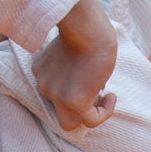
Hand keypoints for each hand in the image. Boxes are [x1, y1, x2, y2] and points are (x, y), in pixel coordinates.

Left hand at [31, 0, 117, 130]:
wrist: (85, 29)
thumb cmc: (83, 32)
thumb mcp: (69, 53)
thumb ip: (71, 71)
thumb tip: (89, 85)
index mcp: (39, 71)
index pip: (53, 91)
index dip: (72, 89)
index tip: (87, 80)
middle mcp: (42, 84)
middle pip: (59, 108)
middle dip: (77, 104)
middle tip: (95, 92)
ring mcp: (55, 94)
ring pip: (69, 122)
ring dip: (89, 113)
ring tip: (104, 97)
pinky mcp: (73, 100)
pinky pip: (89, 120)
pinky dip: (103, 113)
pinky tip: (111, 97)